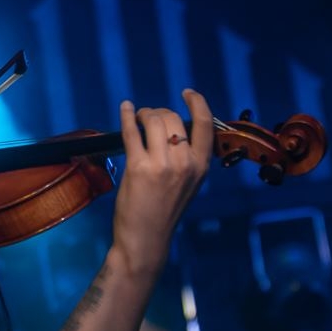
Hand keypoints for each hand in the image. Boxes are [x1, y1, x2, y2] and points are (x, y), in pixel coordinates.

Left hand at [111, 88, 212, 276]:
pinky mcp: (138, 167)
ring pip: (154, 121)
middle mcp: (185, 163)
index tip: (187, 93)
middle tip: (149, 117)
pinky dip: (127, 116)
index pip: (206, 124)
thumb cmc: (165, 210)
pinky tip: (125, 108)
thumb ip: (188, 158)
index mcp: (201, 166)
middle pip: (173, 118)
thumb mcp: (189, 184)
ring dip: (144, 114)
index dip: (197, 103)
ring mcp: (161, 165)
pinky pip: (132, 132)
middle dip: (159, 112)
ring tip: (138, 118)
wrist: (146, 237)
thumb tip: (175, 130)